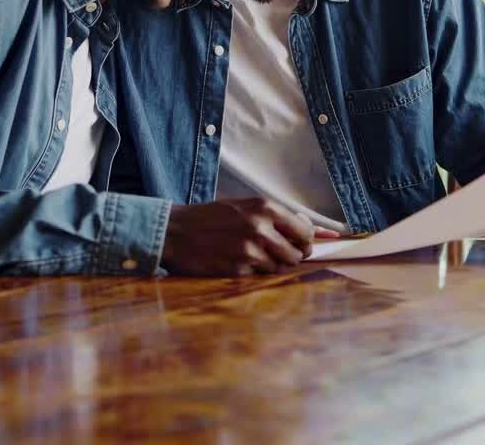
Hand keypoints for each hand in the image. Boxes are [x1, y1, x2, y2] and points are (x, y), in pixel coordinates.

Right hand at [161, 198, 319, 275]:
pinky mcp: (238, 269)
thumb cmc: (210, 218)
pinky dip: (252, 272)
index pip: (305, 230)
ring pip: (280, 268)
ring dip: (270, 266)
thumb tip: (310, 231)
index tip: (299, 245)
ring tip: (251, 256)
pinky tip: (235, 261)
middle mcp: (260, 227)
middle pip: (297, 253)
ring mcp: (249, 249)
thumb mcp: (243, 207)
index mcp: (264, 207)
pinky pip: (259, 276)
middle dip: (290, 257)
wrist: (174, 232)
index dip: (304, 241)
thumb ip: (273, 217)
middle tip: (277, 255)